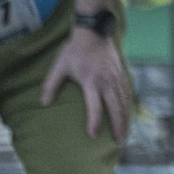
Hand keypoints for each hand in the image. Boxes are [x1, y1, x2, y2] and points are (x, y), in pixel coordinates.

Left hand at [42, 27, 132, 141]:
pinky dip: (129, 106)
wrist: (93, 32)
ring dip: (125, 119)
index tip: (93, 136)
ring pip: (124, 102)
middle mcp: (107, 82)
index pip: (95, 107)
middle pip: (116, 108)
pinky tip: (128, 114)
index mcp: (91, 82)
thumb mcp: (59, 66)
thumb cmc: (74, 50)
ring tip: (125, 134)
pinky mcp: (121, 73)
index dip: (93, 122)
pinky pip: (127, 93)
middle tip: (118, 142)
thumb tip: (44, 103)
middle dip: (118, 127)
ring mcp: (116, 77)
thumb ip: (51, 85)